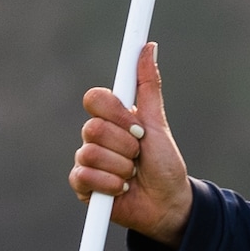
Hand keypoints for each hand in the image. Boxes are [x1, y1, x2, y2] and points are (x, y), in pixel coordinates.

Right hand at [70, 41, 195, 242]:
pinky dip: (110, 185)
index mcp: (111, 118)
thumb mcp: (157, 123)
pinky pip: (84, 176)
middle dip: (125, 145)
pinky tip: (121, 189)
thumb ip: (148, 85)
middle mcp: (95, 137)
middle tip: (138, 155)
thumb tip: (148, 47)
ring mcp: (86, 161)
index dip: (116, 113)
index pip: (95, 99)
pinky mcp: (82, 186)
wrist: (167, 203)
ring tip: (132, 175)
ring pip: (90, 153)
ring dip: (121, 167)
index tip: (138, 127)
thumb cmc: (164, 163)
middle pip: (93, 128)